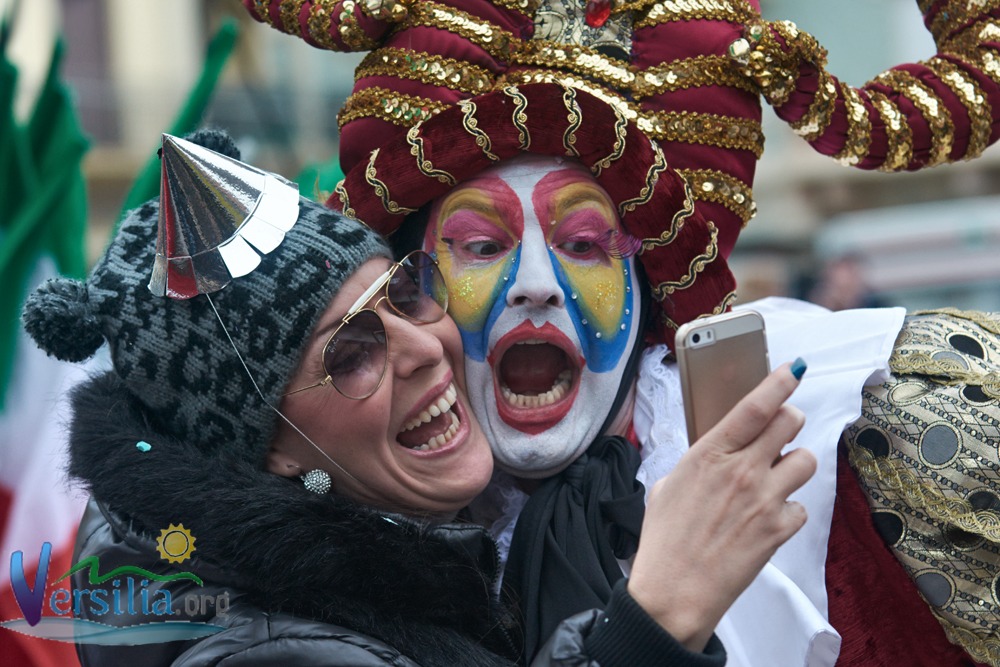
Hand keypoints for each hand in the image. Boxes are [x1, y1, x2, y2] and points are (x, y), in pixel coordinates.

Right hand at [627, 360, 815, 651]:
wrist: (673, 592)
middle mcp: (741, 471)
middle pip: (790, 423)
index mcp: (708, 454)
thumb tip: (716, 455)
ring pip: (806, 460)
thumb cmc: (663, 541)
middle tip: (780, 430)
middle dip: (789, 421)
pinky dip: (788, 511)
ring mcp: (764, 500)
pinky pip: (800, 508)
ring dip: (794, 464)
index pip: (755, 406)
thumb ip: (699, 464)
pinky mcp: (778, 530)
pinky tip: (767, 521)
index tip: (796, 369)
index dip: (780, 382)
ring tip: (775, 478)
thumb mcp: (667, 487)